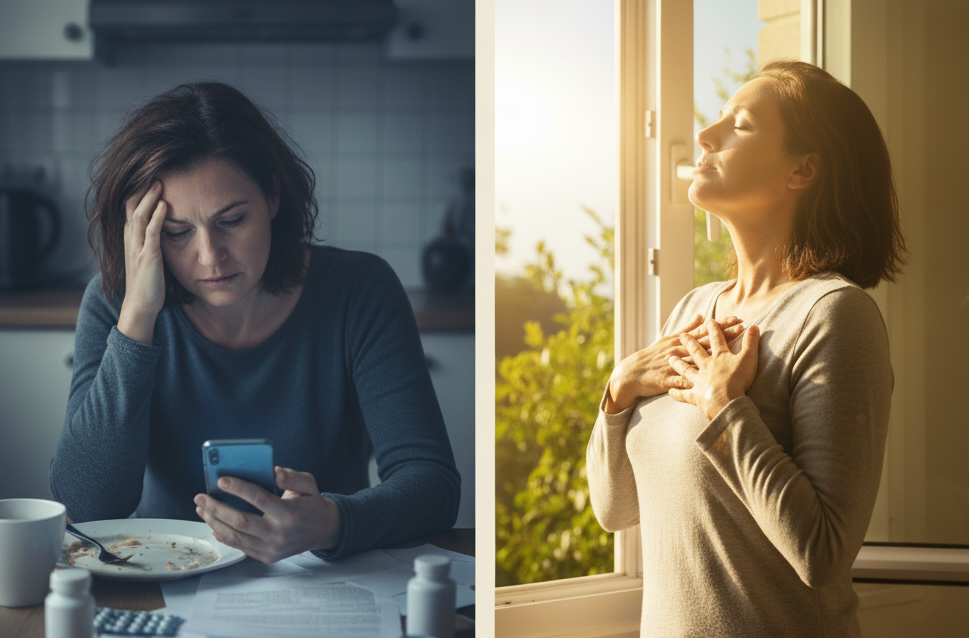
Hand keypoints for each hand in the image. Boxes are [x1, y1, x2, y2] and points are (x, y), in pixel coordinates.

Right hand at [117, 180, 167, 343]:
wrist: (141, 305)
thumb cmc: (148, 281)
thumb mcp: (148, 255)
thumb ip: (152, 239)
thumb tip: (162, 225)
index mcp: (131, 238)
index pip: (130, 208)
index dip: (137, 191)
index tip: (148, 175)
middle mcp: (131, 240)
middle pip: (132, 207)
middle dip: (141, 188)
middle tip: (153, 170)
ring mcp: (138, 248)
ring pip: (139, 216)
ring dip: (149, 198)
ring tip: (158, 182)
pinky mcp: (148, 257)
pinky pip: (151, 233)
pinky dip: (157, 218)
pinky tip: (164, 206)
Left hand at [194, 466, 342, 563]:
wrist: (321, 531)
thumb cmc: (311, 504)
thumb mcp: (310, 485)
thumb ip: (292, 477)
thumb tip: (273, 471)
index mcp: (289, 513)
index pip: (259, 499)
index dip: (238, 489)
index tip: (221, 480)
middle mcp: (279, 534)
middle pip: (240, 521)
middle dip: (216, 508)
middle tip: (201, 497)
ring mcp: (271, 549)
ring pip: (235, 537)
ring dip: (214, 522)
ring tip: (202, 509)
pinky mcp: (265, 557)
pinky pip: (239, 546)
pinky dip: (223, 535)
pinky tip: (213, 523)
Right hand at [603, 314, 746, 413]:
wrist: (631, 373)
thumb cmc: (652, 356)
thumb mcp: (667, 339)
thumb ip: (686, 328)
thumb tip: (700, 316)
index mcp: (680, 341)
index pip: (704, 330)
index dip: (721, 325)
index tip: (737, 319)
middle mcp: (678, 350)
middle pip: (705, 342)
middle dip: (724, 335)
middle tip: (742, 329)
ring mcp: (673, 365)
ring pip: (697, 359)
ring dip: (714, 357)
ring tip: (731, 355)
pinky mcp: (667, 380)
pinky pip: (682, 381)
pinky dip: (693, 381)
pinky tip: (707, 383)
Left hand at [667, 320, 760, 419]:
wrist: (725, 400)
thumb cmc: (738, 379)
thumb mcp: (748, 358)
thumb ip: (751, 342)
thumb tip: (754, 326)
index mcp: (719, 357)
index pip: (716, 339)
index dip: (713, 329)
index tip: (708, 321)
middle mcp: (706, 366)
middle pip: (696, 352)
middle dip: (689, 343)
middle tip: (682, 336)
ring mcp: (698, 380)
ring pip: (685, 370)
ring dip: (678, 364)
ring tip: (671, 359)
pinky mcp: (695, 395)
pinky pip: (683, 394)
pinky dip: (677, 393)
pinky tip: (670, 391)